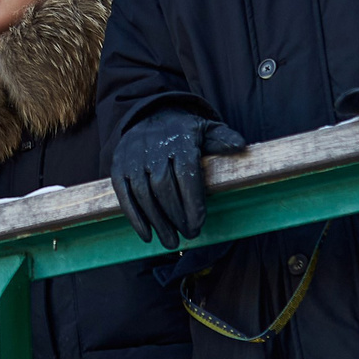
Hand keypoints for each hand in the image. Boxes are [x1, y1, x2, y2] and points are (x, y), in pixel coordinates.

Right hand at [109, 111, 248, 249]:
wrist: (148, 115)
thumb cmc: (183, 131)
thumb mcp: (206, 128)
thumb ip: (223, 139)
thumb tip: (240, 146)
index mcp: (179, 139)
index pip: (186, 173)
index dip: (192, 201)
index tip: (198, 224)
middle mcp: (153, 147)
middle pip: (163, 187)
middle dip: (176, 215)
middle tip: (188, 236)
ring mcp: (132, 157)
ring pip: (143, 194)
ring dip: (157, 222)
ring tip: (170, 242)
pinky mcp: (118, 167)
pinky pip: (124, 195)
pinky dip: (134, 217)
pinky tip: (146, 235)